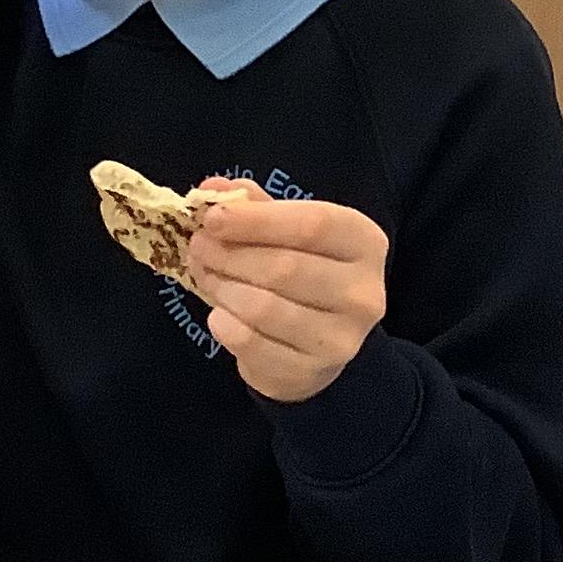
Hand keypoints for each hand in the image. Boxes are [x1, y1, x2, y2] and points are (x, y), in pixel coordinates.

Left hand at [182, 187, 390, 404]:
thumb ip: (254, 207)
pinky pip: (254, 344)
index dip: (256, 220)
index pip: (313, 224)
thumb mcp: (289, 233)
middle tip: (198, 247)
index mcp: (364, 243)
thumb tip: (210, 190)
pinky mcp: (313, 371)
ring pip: (265, 308)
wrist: (318, 348)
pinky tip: (218, 315)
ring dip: (223, 288)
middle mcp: (363, 291)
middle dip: (230, 255)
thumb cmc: (303, 277)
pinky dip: (226, 326)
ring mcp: (342, 338)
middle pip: (285, 267)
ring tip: (206, 276)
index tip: (212, 217)